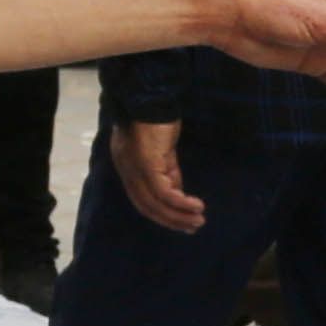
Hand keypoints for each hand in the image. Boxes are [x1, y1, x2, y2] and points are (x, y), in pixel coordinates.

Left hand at [106, 112, 199, 231]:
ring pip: (155, 203)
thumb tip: (179, 194)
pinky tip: (197, 205)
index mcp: (127, 168)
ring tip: (198, 220)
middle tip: (193, 227)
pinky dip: (181, 202)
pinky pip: (164, 192)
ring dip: (179, 215)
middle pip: (147, 207)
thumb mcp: (164, 152)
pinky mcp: (146, 165)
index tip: (182, 224)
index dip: (162, 215)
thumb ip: (168, 172)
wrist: (151, 98)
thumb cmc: (157, 119)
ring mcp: (134, 169)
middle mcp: (127, 172)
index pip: (142, 201)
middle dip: (171, 221)